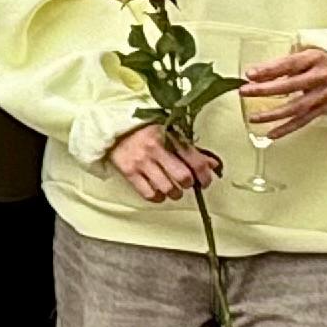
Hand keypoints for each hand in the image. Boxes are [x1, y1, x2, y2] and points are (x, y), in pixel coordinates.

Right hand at [107, 124, 221, 201]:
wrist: (114, 129)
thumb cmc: (145, 131)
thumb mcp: (170, 133)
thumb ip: (191, 149)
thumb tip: (212, 165)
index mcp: (169, 135)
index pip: (195, 160)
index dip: (205, 175)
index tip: (205, 181)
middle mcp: (156, 148)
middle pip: (183, 177)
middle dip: (189, 184)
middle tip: (187, 183)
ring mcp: (141, 161)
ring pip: (168, 188)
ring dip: (175, 193)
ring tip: (174, 189)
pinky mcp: (129, 172)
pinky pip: (149, 194)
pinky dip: (157, 197)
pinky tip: (159, 192)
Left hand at [238, 44, 326, 140]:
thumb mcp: (309, 52)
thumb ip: (287, 62)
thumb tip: (258, 72)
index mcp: (316, 59)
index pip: (289, 64)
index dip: (269, 69)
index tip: (250, 74)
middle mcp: (322, 78)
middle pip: (290, 86)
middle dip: (265, 90)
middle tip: (245, 91)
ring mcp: (325, 96)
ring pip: (296, 108)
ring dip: (273, 114)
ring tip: (254, 117)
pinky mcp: (326, 109)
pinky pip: (304, 121)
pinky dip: (287, 129)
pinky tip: (271, 133)